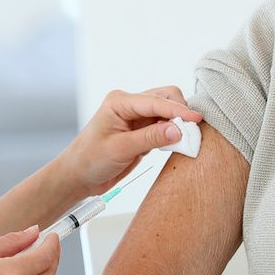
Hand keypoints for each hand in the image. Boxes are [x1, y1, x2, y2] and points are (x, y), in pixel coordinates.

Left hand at [59, 87, 203, 196]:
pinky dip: (174, 133)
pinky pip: (165, 126)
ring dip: (178, 123)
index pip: (155, 101)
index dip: (177, 110)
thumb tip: (178, 129)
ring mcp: (137, 117)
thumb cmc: (90, 159)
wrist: (79, 176)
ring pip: (167, 111)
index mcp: (120, 102)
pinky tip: (178, 144)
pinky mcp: (143, 131)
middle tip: (191, 132)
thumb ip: (150, 138)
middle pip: (165, 98)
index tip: (196, 119)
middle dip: (180, 112)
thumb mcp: (120, 149)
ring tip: (187, 139)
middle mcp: (130, 105)